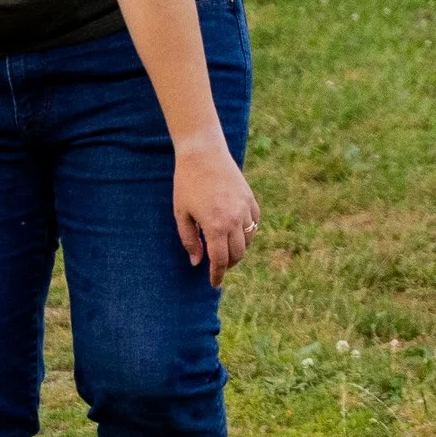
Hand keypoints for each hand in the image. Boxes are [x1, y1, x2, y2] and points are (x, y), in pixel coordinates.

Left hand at [173, 140, 259, 288]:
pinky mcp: (250, 199)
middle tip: (218, 266)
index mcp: (215, 226)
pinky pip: (254, 223)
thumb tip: (197, 262)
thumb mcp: (181, 213)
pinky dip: (248, 232)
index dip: (217, 275)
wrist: (203, 153)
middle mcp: (234, 220)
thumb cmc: (187, 183)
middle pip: (237, 254)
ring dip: (238, 249)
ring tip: (225, 248)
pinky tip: (236, 232)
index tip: (214, 283)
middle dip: (228, 264)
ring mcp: (245, 209)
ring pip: (248, 240)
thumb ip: (190, 240)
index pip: (220, 260)